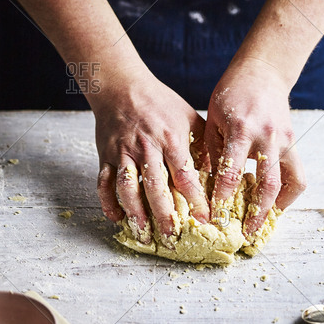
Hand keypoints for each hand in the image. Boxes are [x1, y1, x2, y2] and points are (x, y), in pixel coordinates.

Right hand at [92, 65, 209, 246]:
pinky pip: (104, 182)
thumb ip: (202, 143)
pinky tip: (116, 219)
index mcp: (171, 139)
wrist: (122, 85)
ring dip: (135, 214)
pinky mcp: (106, 155)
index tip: (205, 220)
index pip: (185, 176)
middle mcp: (147, 148)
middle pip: (156, 187)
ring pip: (127, 189)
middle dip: (165, 216)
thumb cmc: (160, 102)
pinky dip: (107, 202)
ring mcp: (123, 153)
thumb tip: (219, 171)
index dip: (195, 200)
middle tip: (173, 238)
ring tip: (143, 235)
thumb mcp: (188, 117)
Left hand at [204, 57, 305, 241]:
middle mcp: (267, 137)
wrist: (263, 71)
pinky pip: (296, 173)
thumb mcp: (214, 118)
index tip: (215, 216)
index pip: (232, 173)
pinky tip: (277, 203)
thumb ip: (212, 150)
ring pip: (289, 181)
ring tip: (265, 223)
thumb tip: (205, 183)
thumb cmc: (232, 92)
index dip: (224, 198)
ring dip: (278, 206)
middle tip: (246, 232)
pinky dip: (289, 191)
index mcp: (241, 130)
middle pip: (267, 185)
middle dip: (256, 212)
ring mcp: (285, 140)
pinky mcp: (294, 141)